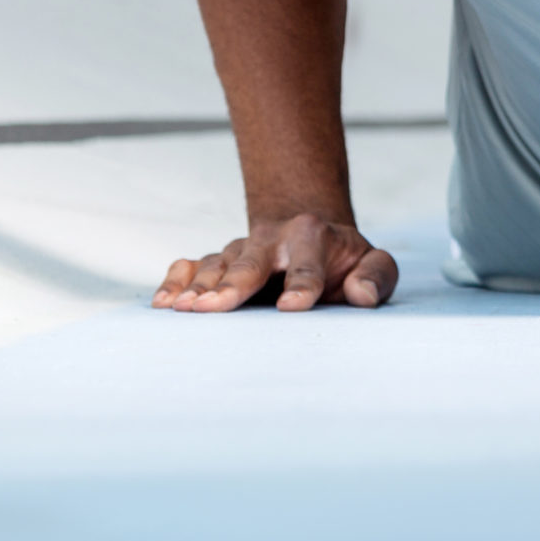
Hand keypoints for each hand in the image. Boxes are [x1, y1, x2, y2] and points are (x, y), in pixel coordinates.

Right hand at [154, 214, 398, 311]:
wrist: (309, 231)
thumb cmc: (343, 259)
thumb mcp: (373, 262)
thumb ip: (376, 276)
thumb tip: (361, 294)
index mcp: (313, 237)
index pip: (308, 263)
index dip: (302, 284)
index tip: (291, 307)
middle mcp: (272, 239)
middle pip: (250, 262)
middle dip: (232, 284)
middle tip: (213, 306)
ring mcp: (241, 249)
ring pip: (217, 264)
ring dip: (198, 286)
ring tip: (182, 309)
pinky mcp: (219, 261)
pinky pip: (190, 265)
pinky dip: (175, 280)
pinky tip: (163, 301)